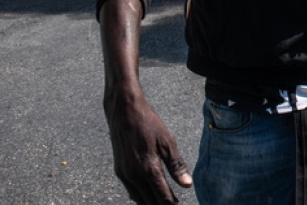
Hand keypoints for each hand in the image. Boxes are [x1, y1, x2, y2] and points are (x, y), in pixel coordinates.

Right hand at [105, 88, 192, 203]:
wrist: (123, 111)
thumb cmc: (148, 123)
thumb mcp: (167, 141)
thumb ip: (177, 165)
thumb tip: (187, 185)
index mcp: (148, 168)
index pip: (163, 197)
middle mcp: (134, 175)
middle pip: (150, 202)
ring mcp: (124, 174)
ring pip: (139, 199)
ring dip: (151, 203)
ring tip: (165, 203)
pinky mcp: (119, 170)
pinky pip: (131, 190)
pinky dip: (141, 196)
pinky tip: (149, 195)